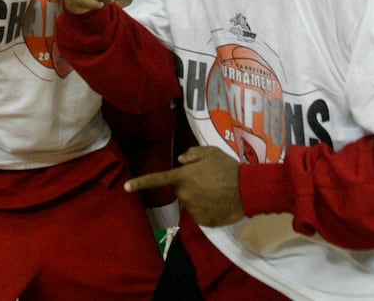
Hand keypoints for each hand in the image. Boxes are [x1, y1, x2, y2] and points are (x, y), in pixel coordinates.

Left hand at [126, 145, 246, 225]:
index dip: (140, 183)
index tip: (126, 187)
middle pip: (181, 191)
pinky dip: (208, 210)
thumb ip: (193, 154)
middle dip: (190, 186)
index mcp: (183, 176)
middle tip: (209, 181)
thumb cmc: (229, 168)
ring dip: (199, 198)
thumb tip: (181, 160)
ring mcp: (193, 209)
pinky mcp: (203, 221)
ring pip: (191, 203)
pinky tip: (219, 203)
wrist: (248, 190)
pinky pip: (200, 215)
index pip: (158, 180)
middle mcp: (184, 194)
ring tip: (217, 192)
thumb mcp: (211, 152)